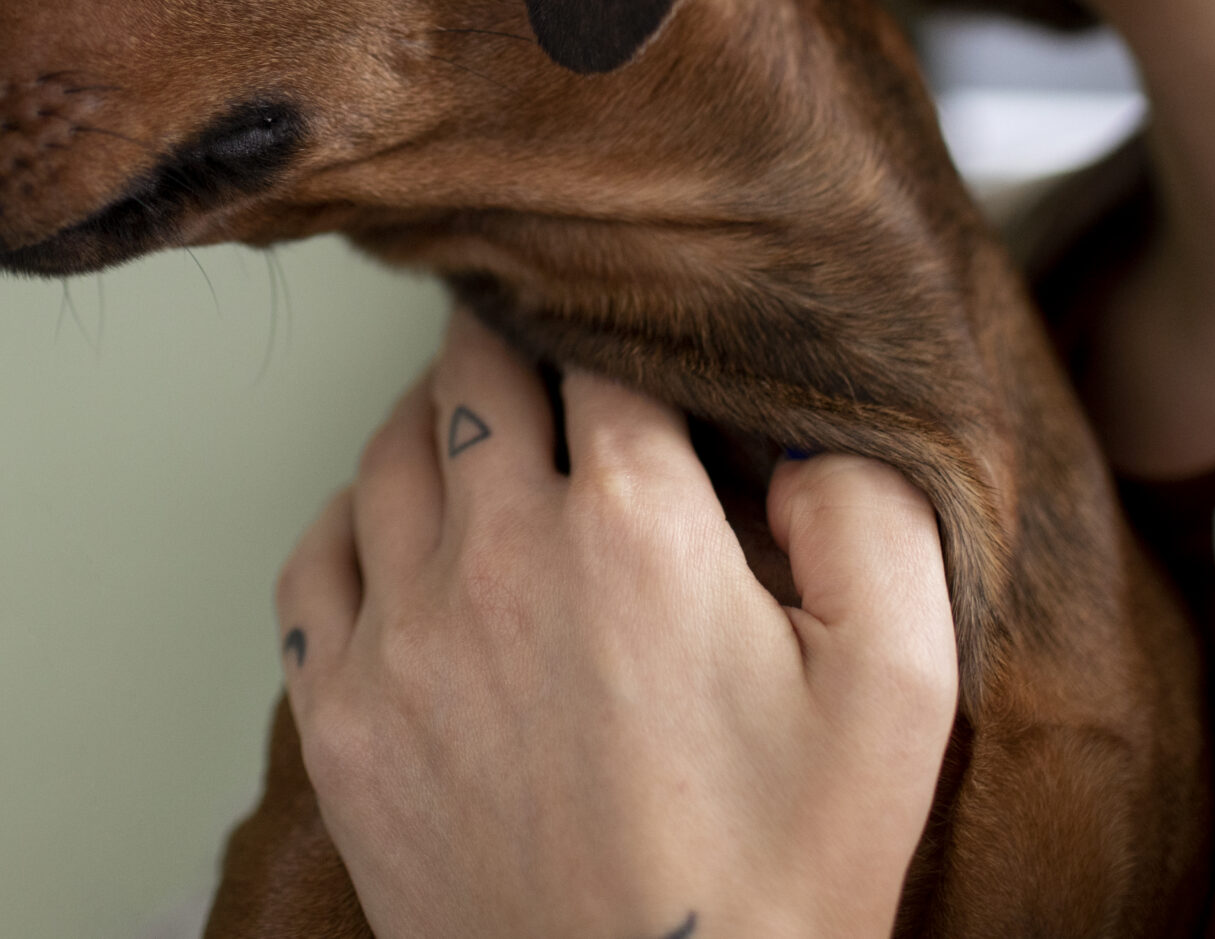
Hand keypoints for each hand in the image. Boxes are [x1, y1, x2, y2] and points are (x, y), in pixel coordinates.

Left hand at [273, 310, 958, 938]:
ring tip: (476, 433)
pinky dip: (350, 522)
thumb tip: (796, 432)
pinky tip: (394, 533)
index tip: (638, 354)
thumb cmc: (780, 877)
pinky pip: (313, 561)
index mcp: (637, 525)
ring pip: (384, 452)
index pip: (604, 353)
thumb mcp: (901, 687)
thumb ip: (872, 515)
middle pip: (475, 371)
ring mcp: (405, 638)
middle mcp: (500, 555)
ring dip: (432, 423)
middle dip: (516, 345)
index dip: (626, 337)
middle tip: (548, 357)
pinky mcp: (344, 720)